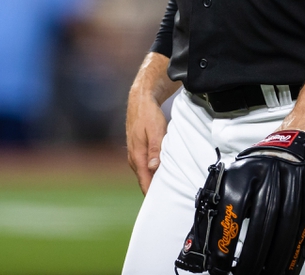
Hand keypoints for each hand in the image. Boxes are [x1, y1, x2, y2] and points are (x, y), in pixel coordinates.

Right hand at [125, 52, 178, 193]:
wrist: (140, 99)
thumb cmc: (149, 114)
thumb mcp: (156, 130)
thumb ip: (155, 149)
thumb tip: (153, 167)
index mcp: (137, 156)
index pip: (144, 182)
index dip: (153, 195)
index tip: (162, 206)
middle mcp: (134, 158)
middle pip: (144, 181)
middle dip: (156, 191)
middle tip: (171, 202)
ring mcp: (135, 154)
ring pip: (145, 174)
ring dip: (155, 181)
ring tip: (170, 191)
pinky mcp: (138, 150)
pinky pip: (145, 167)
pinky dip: (153, 172)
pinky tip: (164, 174)